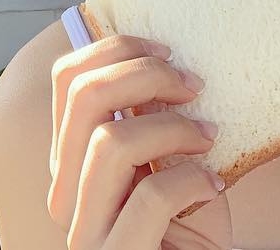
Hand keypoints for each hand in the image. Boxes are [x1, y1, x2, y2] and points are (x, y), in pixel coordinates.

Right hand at [48, 34, 232, 248]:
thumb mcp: (166, 162)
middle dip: (145, 75)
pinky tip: (213, 187)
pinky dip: (191, 180)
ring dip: (172, 128)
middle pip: (83, 97)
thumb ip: (155, 120)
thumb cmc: (186, 227)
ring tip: (208, 137)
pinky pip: (149, 198)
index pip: (67, 79)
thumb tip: (165, 66)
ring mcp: (86, 230)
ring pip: (110, 143)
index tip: (167, 50)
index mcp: (71, 160)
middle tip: (194, 85)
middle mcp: (65, 191)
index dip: (116, 48)